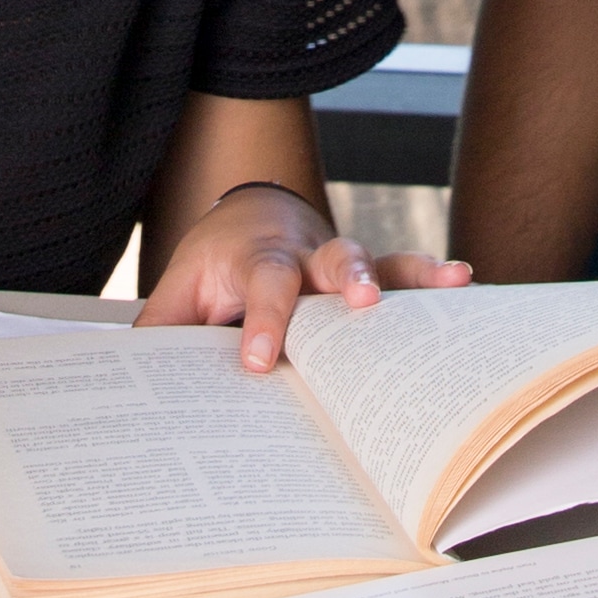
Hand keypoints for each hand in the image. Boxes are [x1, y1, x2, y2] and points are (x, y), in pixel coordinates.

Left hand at [134, 183, 471, 371]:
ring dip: (405, 274)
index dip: (262, 322)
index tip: (258, 362)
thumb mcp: (178, 290)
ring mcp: (339, 263)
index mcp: (255, 260)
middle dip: (347, 278)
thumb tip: (134, 380)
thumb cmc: (215, 266)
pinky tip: (463, 281)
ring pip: (374, 259)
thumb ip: (160, 329)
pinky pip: (403, 271)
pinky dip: (431, 275)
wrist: (249, 217)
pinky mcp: (366, 274)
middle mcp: (305, 255)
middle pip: (329, 260)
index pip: (262, 286)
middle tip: (364, 301)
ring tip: (447, 279)